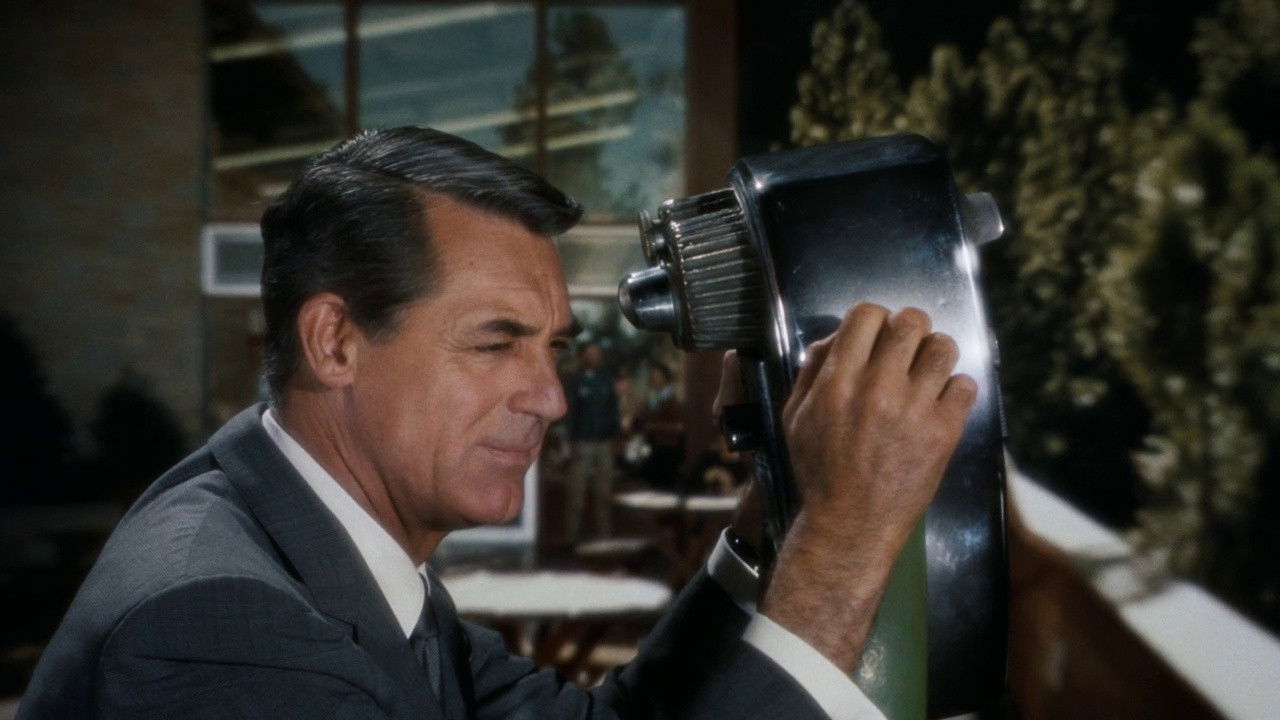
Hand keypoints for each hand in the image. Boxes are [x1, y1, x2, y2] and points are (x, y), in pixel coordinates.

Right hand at [763, 304, 975, 670]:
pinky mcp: (944, 432)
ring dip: (935, 354)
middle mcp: (877, 389)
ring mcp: (914, 410)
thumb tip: (836, 337)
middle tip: (906, 348)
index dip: (874, 318)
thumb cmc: (819, 472)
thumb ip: (811, 371)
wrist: (850, 525)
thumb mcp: (795, 417)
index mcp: (837, 382)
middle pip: (910, 322)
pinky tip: (939, 403)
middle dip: (909, 328)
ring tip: (927, 372)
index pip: (866, 315)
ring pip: (943, 347)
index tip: (876, 334)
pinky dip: (955, 390)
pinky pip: (966, 385)